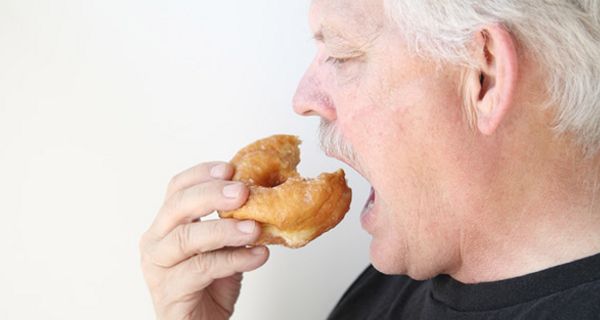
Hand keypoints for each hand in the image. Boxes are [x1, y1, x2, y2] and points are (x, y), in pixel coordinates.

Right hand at [139, 161, 268, 319]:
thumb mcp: (224, 245)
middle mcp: (156, 241)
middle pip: (177, 206)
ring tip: (255, 229)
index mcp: (167, 224)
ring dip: (225, 230)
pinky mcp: (169, 291)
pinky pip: (202, 269)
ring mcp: (158, 266)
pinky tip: (257, 256)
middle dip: (212, 194)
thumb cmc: (211, 285)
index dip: (202, 174)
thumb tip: (263, 196)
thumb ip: (233, 222)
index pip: (177, 188)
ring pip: (187, 238)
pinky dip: (234, 260)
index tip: (230, 167)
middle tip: (243, 192)